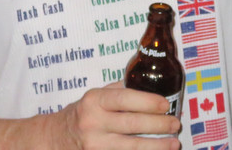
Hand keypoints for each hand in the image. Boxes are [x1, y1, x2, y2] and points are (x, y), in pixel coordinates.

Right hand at [53, 82, 180, 149]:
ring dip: (157, 146)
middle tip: (175, 123)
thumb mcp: (95, 96)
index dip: (148, 101)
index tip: (166, 104)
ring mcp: (94, 145)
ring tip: (174, 143)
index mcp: (94, 101)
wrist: (56, 137)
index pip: (125, 99)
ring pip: (131, 147)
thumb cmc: (83, 113)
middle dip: (159, 125)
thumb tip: (152, 86)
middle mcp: (93, 123)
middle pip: (132, 124)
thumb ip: (120, 91)